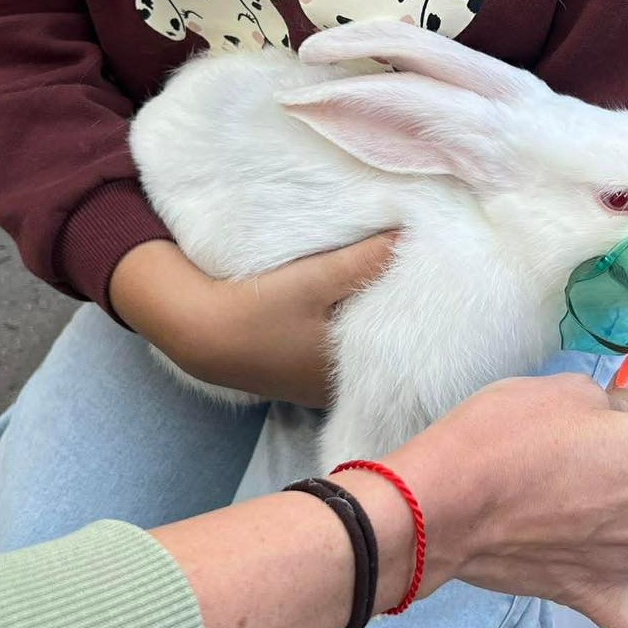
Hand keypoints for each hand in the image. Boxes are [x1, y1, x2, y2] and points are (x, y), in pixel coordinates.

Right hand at [111, 235, 396, 407]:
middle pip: (381, 348)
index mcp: (347, 372)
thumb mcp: (313, 281)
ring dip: (370, 323)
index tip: (426, 279)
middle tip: (413, 277)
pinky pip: (338, 354)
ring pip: (359, 352)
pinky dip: (347, 332)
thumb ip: (363, 262)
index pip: (398, 341)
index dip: (413, 310)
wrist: (201, 332)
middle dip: (395, 316)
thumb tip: (411, 239)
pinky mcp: (299, 376)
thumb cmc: (257, 310)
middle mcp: (336, 388)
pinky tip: (351, 306)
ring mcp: (316, 386)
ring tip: (388, 285)